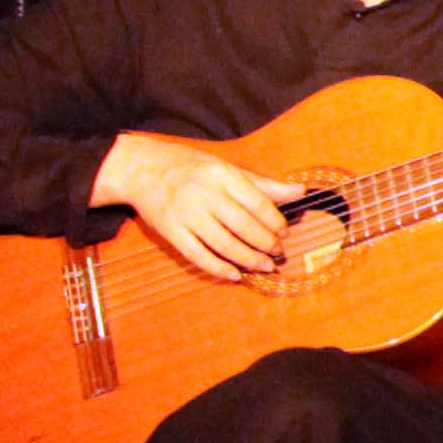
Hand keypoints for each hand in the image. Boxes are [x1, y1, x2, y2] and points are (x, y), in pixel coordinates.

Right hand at [95, 130, 305, 284]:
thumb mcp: (226, 168)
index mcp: (221, 175)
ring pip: (224, 244)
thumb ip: (263, 184)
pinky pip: (198, 255)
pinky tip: (236, 275)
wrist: (141, 169)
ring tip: (265, 266)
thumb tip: (301, 191)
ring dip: (249, 259)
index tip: (285, 232)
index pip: (258, 203)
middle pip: (244, 227)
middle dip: (266, 243)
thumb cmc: (190, 167)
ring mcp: (185, 215)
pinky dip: (219, 268)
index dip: (276, 222)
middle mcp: (204, 194)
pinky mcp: (170, 232)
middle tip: (278, 252)